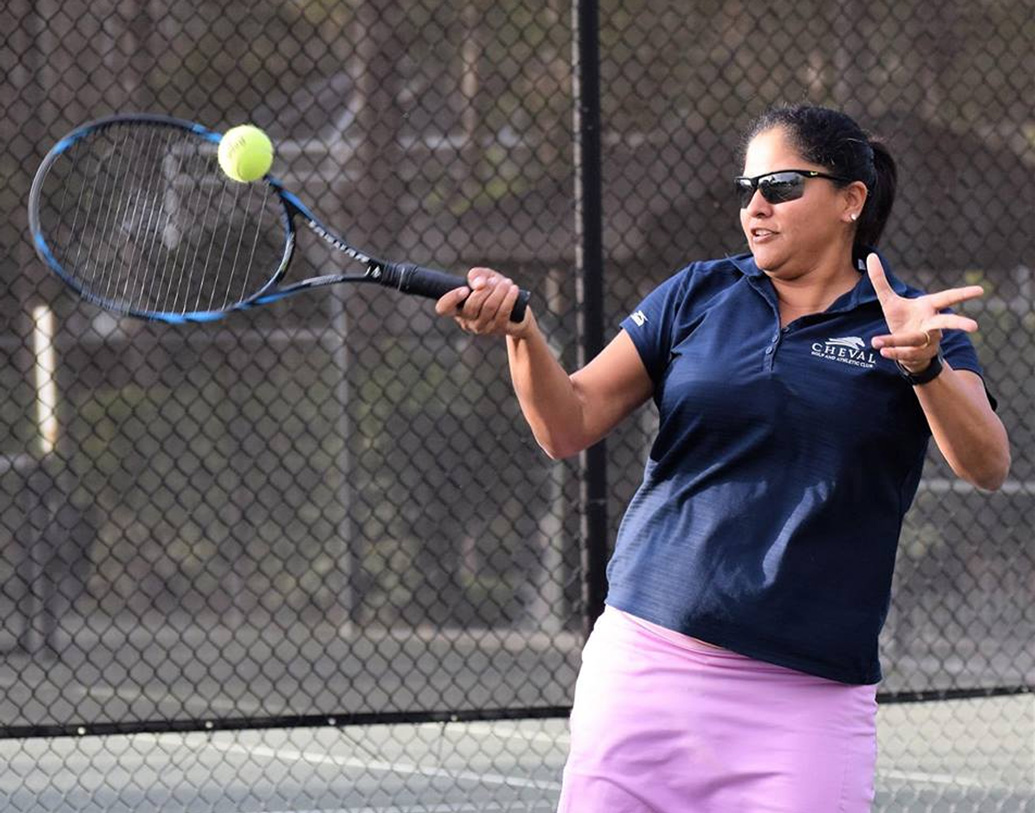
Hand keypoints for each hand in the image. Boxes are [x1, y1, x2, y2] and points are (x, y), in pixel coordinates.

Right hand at [434, 267, 530, 337]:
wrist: (517, 310)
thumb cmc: (495, 291)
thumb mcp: (484, 278)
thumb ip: (477, 275)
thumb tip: (479, 283)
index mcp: (457, 309)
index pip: (443, 308)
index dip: (450, 299)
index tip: (465, 289)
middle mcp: (467, 321)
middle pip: (471, 305)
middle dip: (485, 289)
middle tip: (494, 281)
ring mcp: (483, 328)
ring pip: (489, 307)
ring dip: (499, 291)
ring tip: (507, 282)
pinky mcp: (499, 329)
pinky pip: (503, 312)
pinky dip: (509, 298)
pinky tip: (513, 289)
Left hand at [867, 254, 982, 372]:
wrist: (904, 348)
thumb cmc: (902, 319)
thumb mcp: (889, 300)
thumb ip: (880, 280)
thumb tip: (870, 256)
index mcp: (929, 307)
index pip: (948, 298)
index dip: (964, 294)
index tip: (981, 290)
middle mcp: (932, 324)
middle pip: (947, 322)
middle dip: (960, 323)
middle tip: (974, 326)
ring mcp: (927, 341)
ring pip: (917, 341)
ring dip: (898, 342)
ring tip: (877, 342)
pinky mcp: (918, 355)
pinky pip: (906, 354)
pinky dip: (894, 352)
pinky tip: (882, 351)